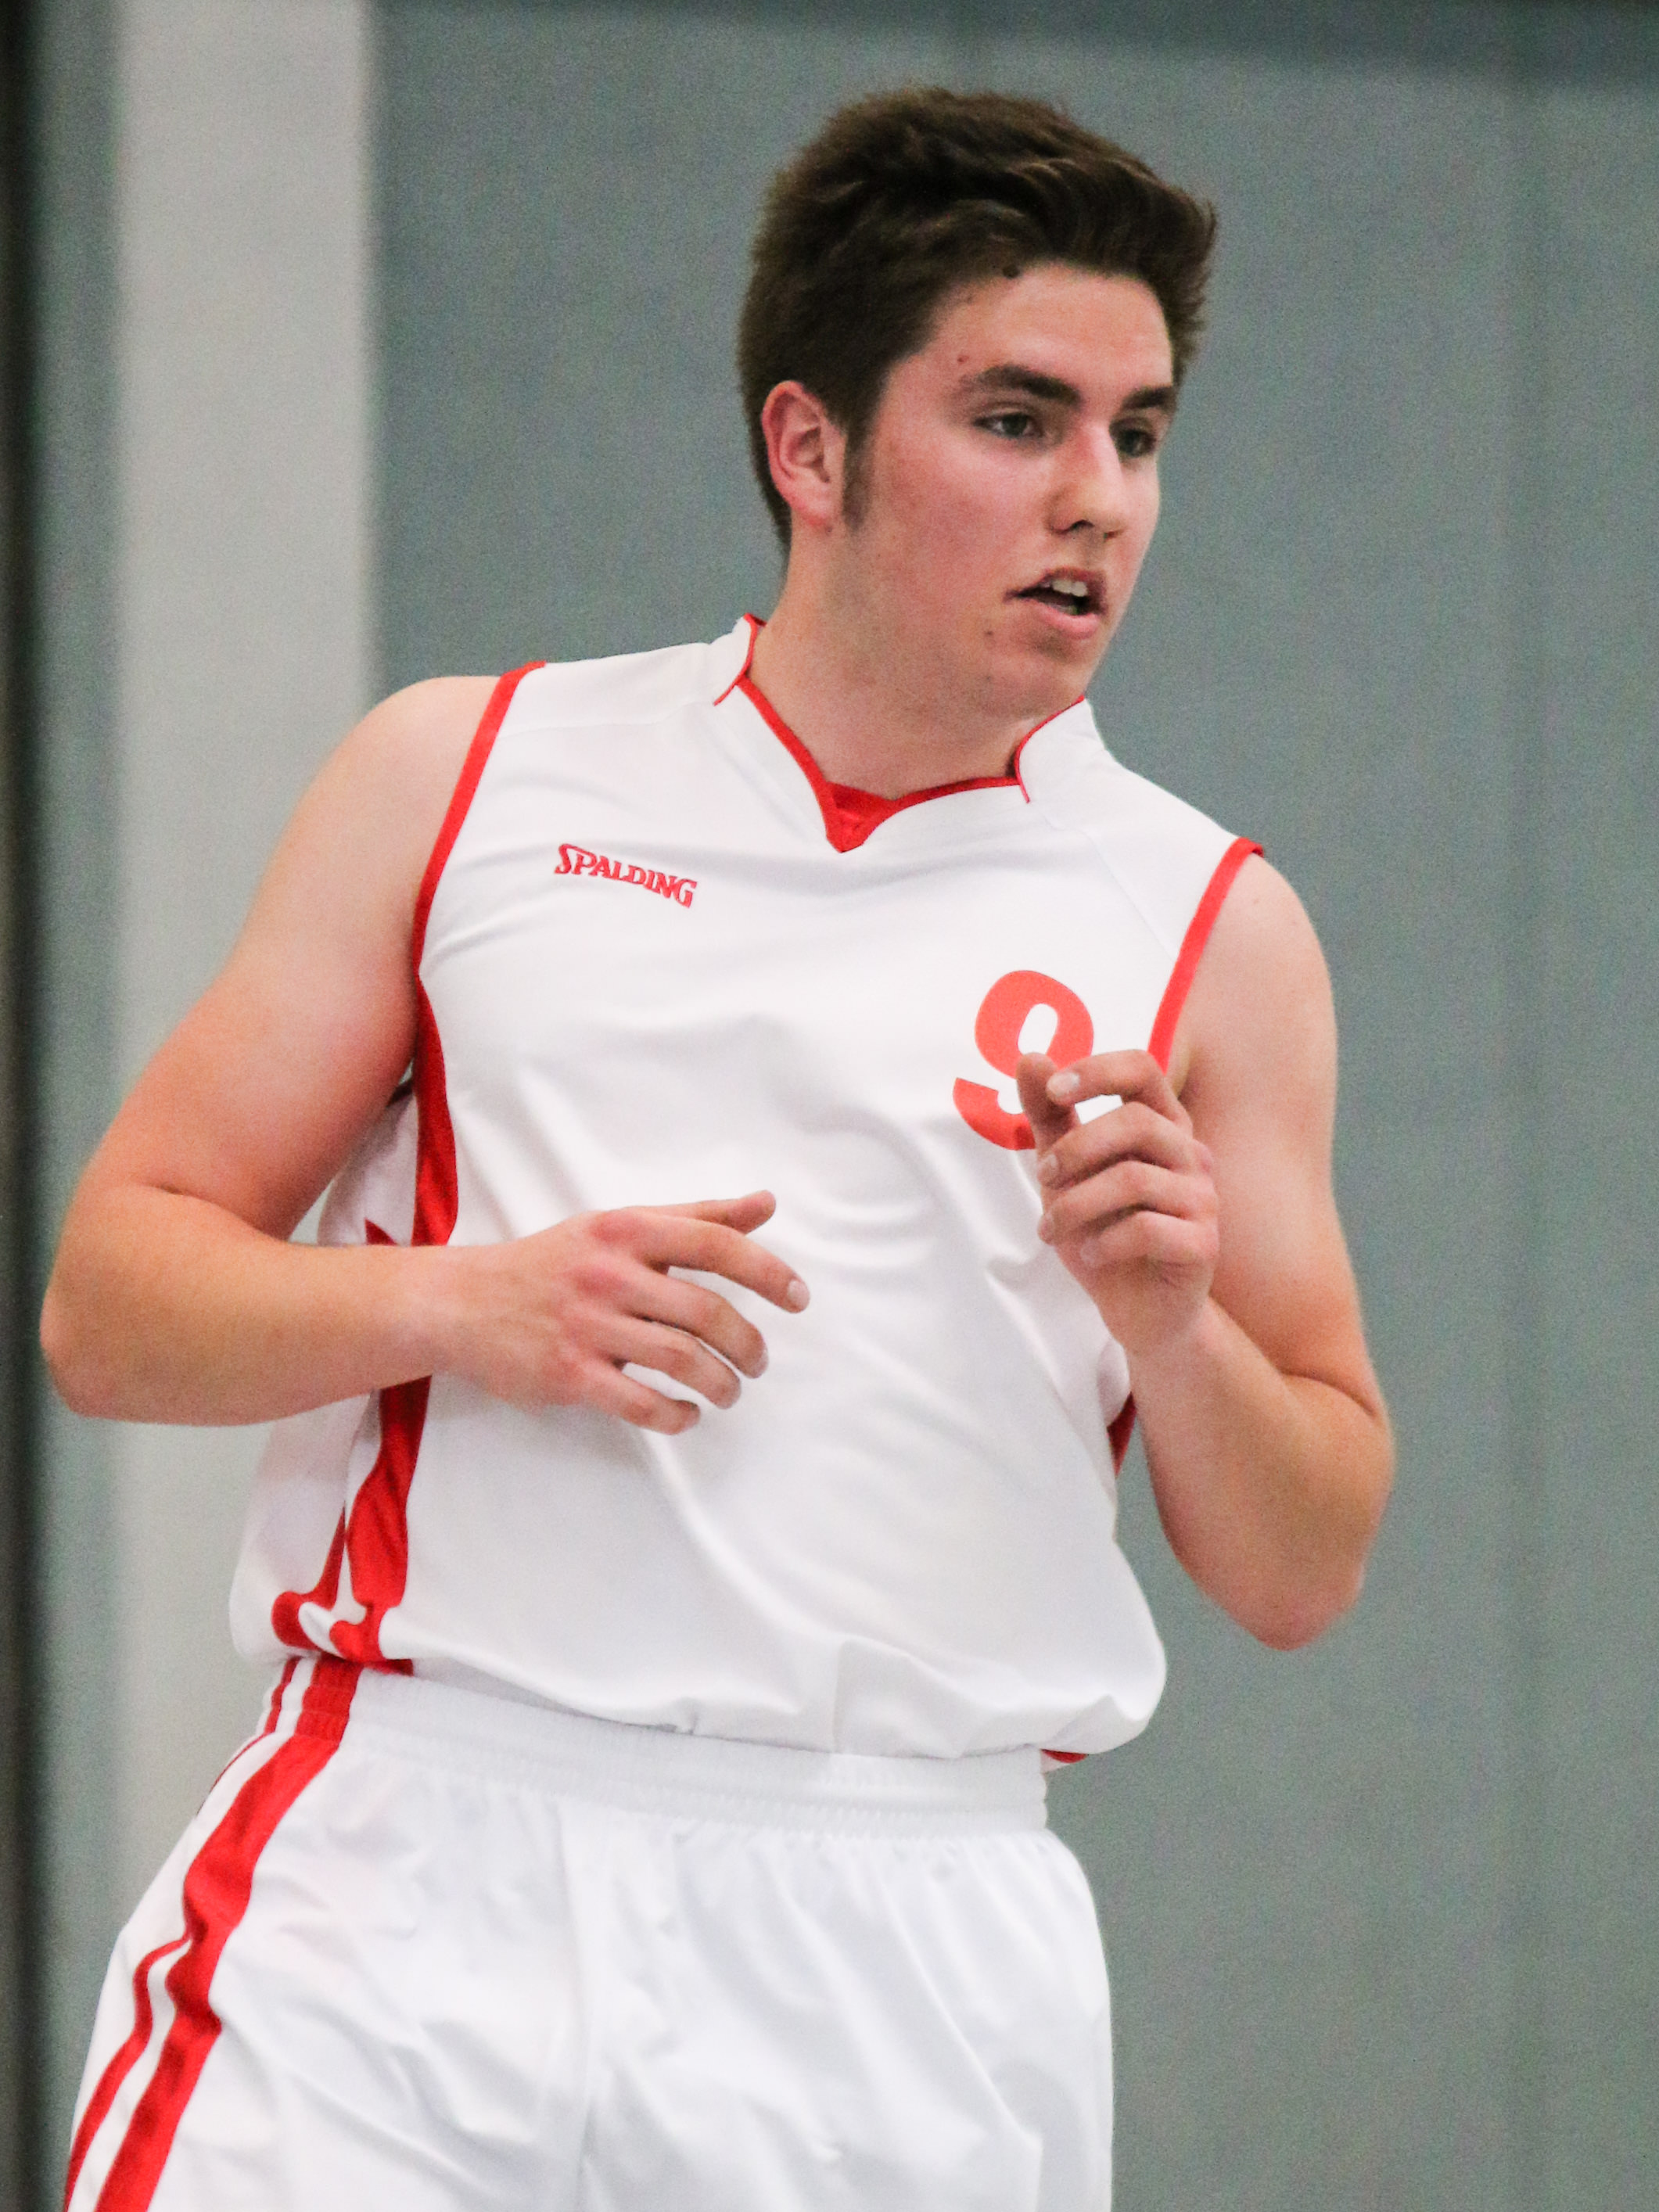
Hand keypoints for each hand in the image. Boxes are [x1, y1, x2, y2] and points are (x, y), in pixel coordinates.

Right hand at [433, 1190, 807, 1433]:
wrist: (462, 1302)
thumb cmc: (553, 1262)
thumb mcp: (619, 1226)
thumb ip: (696, 1217)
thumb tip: (766, 1204)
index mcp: (627, 1231)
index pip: (716, 1244)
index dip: (768, 1272)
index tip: (799, 1298)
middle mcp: (610, 1273)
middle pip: (707, 1311)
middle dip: (749, 1344)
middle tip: (760, 1362)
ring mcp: (588, 1326)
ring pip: (681, 1360)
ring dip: (722, 1383)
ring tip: (731, 1392)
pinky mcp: (569, 1374)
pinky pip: (640, 1403)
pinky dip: (676, 1416)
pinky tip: (687, 1415)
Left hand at [1017, 1051, 1218, 1356]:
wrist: (1137, 1309)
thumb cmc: (1104, 1231)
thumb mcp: (1066, 1172)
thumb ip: (1051, 1116)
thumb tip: (1029, 1056)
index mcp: (1161, 1125)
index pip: (1142, 1069)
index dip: (1097, 1070)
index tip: (1053, 1091)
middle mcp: (1190, 1153)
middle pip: (1134, 1121)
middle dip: (1075, 1149)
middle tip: (1042, 1177)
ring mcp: (1203, 1198)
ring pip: (1134, 1179)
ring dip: (1076, 1204)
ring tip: (1050, 1229)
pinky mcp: (1204, 1244)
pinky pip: (1148, 1230)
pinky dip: (1106, 1243)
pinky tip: (1093, 1255)